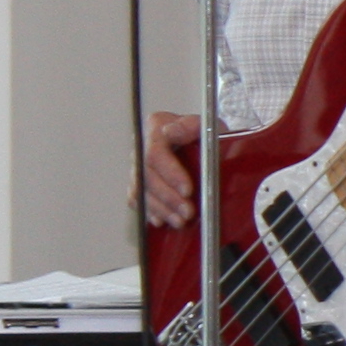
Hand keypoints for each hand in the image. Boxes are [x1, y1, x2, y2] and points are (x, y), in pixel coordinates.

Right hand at [139, 112, 198, 229]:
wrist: (206, 142)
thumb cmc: (207, 133)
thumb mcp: (208, 124)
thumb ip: (192, 126)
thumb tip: (171, 131)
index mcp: (156, 126)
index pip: (155, 153)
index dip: (170, 174)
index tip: (187, 190)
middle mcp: (143, 145)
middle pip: (146, 175)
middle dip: (168, 197)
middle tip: (187, 212)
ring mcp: (139, 164)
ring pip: (140, 190)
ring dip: (161, 208)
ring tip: (180, 221)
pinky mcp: (139, 181)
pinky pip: (138, 199)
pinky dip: (150, 212)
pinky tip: (163, 221)